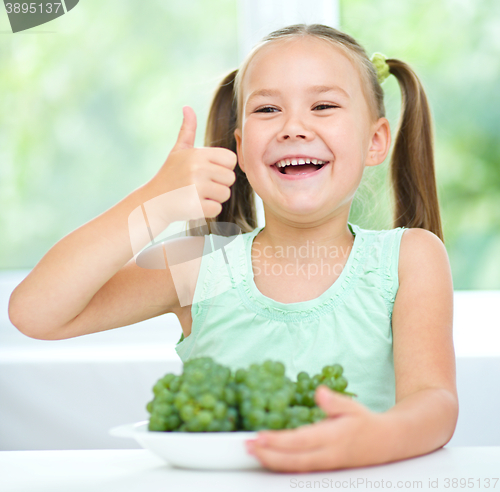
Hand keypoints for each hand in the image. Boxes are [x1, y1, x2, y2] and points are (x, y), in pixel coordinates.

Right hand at [147, 106, 236, 220]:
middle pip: (230, 178)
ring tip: (196, 195)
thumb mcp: (178, 151)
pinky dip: (208, 210)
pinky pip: (217, 209)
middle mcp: (197, 169)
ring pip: (225, 194)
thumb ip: (187, 130)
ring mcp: (196, 188)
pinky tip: (193, 205)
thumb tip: (187, 107)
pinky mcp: (195, 206)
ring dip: (214, 198)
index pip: (231, 159)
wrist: (152, 202)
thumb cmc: (169, 175)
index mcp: (197, 154)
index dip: (222, 167)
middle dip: (219, 184)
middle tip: (200, 186)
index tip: (208, 171)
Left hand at [245, 385, 385, 472]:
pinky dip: (282, 465)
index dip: (279, 441)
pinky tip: (269, 459)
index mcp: (333, 438)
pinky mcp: (323, 468)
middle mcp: (327, 455)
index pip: (301, 441)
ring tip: (253, 452)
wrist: (385, 443)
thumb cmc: (366, 422)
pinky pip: (300, 469)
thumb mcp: (353, 407)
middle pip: (293, 460)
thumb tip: (319, 392)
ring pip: (295, 467)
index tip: (260, 436)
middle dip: (268, 455)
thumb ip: (335, 401)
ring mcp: (325, 464)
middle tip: (247, 447)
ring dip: (272, 461)